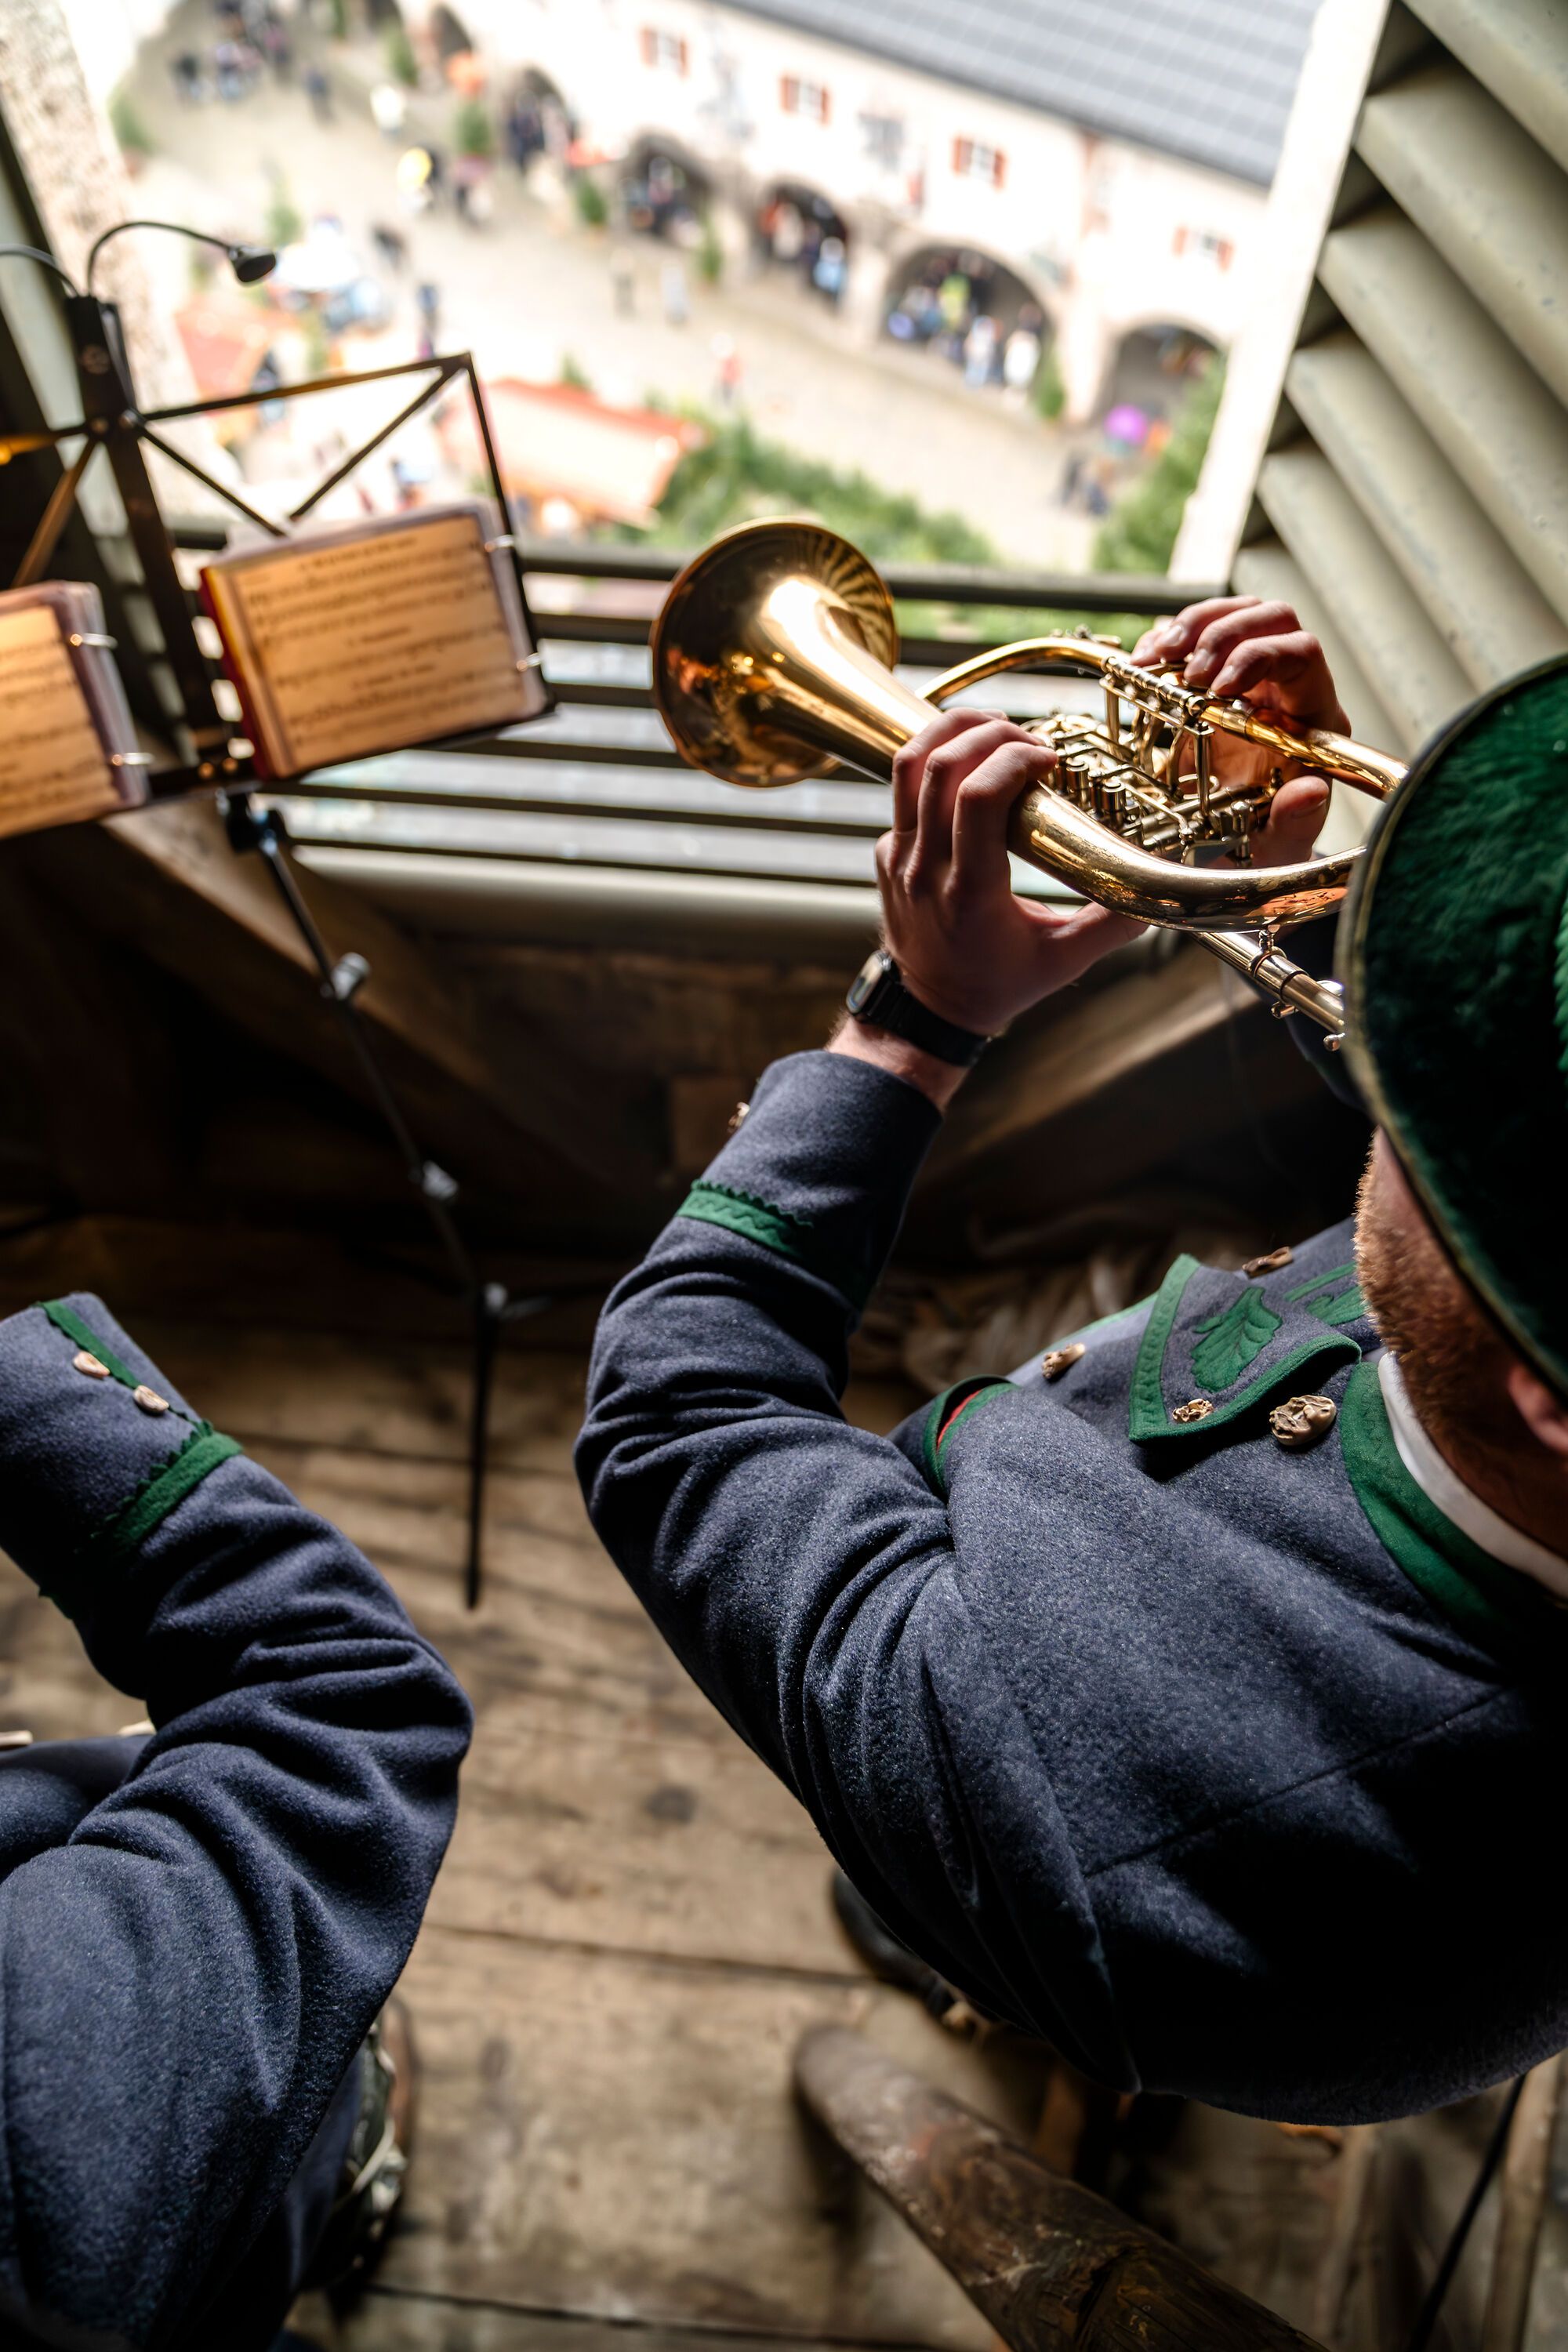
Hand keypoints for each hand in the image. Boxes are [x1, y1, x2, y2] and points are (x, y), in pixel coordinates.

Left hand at [869, 707, 1142, 1036]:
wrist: (931, 1011)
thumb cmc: (999, 986)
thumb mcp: (1063, 961)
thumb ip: (1113, 925)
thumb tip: (1166, 892)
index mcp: (969, 892)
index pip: (977, 798)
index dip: (1013, 759)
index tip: (1048, 760)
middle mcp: (924, 869)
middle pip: (938, 766)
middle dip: (987, 732)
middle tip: (1026, 738)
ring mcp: (897, 858)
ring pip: (907, 765)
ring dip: (951, 730)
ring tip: (994, 727)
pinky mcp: (886, 852)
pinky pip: (902, 791)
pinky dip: (937, 763)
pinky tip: (974, 768)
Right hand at [1131, 596, 1349, 866]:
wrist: (1235, 847)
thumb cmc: (1264, 844)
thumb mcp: (1278, 846)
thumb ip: (1296, 825)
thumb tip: (1310, 791)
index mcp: (1313, 721)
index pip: (1301, 656)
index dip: (1258, 659)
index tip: (1213, 691)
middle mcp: (1288, 689)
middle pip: (1273, 618)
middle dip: (1222, 634)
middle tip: (1184, 673)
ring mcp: (1254, 678)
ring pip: (1239, 614)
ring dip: (1193, 625)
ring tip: (1154, 659)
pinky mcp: (1217, 679)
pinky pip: (1201, 634)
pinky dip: (1169, 638)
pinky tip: (1145, 662)